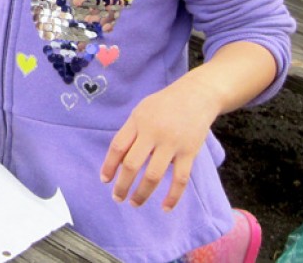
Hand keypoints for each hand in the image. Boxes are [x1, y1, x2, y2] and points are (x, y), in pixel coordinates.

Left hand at [99, 78, 221, 211]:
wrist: (198, 95)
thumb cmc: (164, 104)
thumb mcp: (141, 111)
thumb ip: (130, 132)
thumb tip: (117, 161)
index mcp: (138, 121)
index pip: (118, 147)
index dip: (109, 166)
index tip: (104, 180)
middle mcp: (154, 133)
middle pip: (132, 164)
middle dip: (122, 185)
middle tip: (117, 198)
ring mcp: (173, 143)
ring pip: (153, 175)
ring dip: (142, 193)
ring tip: (134, 203)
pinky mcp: (190, 152)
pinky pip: (180, 179)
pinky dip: (173, 196)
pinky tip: (165, 208)